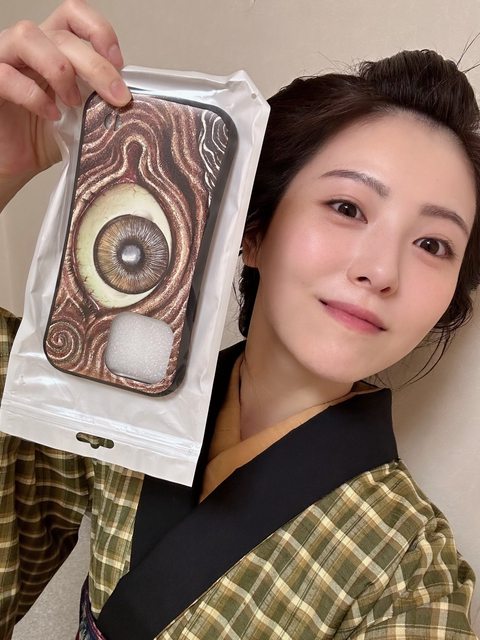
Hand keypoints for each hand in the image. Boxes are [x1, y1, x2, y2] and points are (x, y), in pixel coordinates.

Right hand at [0, 0, 130, 191]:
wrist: (12, 163)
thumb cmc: (42, 138)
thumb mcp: (80, 119)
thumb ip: (99, 104)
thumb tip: (132, 106)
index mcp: (53, 47)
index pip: (74, 15)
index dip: (99, 31)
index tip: (119, 64)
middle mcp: (29, 47)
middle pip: (62, 33)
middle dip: (96, 65)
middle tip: (117, 96)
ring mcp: (5, 60)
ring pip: (28, 36)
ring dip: (59, 69)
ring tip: (72, 102)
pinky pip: (6, 74)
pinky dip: (33, 95)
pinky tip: (50, 115)